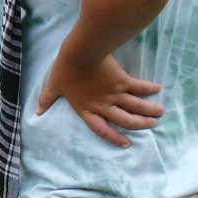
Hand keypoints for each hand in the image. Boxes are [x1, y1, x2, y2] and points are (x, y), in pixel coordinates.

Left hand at [37, 53, 164, 147]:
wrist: (80, 54)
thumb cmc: (65, 69)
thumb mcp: (54, 86)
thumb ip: (47, 100)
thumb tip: (37, 111)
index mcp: (87, 109)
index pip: (101, 129)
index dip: (114, 138)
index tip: (127, 143)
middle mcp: (103, 105)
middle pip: (125, 120)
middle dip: (140, 124)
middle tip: (152, 125)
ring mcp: (115, 94)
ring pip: (136, 107)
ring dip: (149, 111)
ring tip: (160, 113)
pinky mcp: (123, 81)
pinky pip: (139, 87)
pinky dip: (149, 89)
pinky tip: (157, 89)